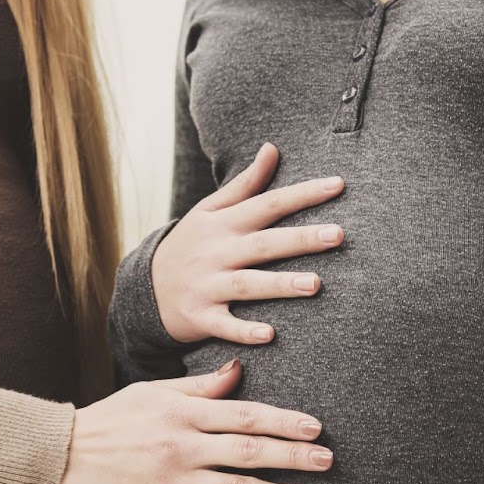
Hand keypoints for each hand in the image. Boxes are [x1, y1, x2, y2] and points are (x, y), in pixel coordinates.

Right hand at [52, 358, 331, 483]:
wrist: (61, 456)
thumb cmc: (112, 419)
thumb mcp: (154, 392)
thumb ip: (201, 388)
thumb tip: (239, 372)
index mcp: (185, 414)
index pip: (245, 415)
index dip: (284, 421)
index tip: (317, 428)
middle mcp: (184, 447)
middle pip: (250, 452)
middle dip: (294, 457)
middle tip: (329, 462)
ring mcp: (174, 483)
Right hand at [154, 143, 345, 344]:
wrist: (145, 288)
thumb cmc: (189, 244)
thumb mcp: (209, 210)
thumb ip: (245, 184)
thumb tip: (272, 148)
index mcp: (225, 224)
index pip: (268, 203)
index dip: (303, 194)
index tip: (338, 185)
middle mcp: (218, 252)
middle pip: (264, 243)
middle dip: (301, 239)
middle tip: (339, 234)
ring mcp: (208, 285)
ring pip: (248, 283)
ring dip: (280, 285)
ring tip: (315, 285)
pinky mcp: (201, 316)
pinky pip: (224, 325)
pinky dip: (244, 330)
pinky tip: (269, 335)